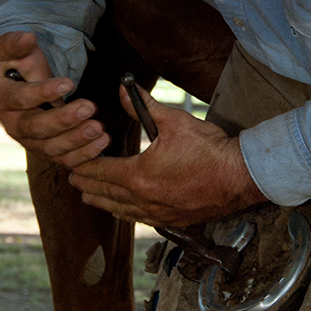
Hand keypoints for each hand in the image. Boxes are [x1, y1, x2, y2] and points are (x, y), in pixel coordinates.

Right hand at [0, 31, 110, 165]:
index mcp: (2, 97)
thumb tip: (28, 38)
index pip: (19, 98)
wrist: (19, 84)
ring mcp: (30, 140)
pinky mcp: (48, 149)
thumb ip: (17, 43)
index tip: (68, 83)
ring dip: (76, 140)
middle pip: (35, 128)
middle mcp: (13, 124)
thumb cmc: (16, 63)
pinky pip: (64, 159)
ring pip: (51, 148)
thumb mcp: (11, 48)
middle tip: (89, 108)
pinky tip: (103, 142)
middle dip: (63, 120)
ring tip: (99, 128)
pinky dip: (84, 155)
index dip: (42, 92)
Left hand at [69, 84, 264, 226]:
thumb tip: (122, 89)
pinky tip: (125, 212)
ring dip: (104, 203)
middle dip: (88, 185)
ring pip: (121, 211)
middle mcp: (143, 200)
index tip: (71, 165)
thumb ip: (143, 107)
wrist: (240, 177)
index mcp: (138, 176)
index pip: (101, 172)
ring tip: (91, 199)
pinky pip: (141, 220)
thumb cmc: (209, 149)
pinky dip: (127, 214)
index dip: (84, 167)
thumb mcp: (174, 121)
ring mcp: (158, 214)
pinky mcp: (174, 221)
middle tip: (74, 181)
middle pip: (106, 194)